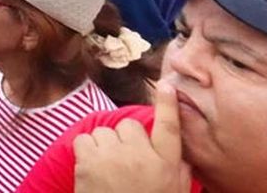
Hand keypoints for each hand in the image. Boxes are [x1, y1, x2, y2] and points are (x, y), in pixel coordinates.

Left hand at [73, 82, 191, 192]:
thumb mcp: (174, 191)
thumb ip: (179, 170)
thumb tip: (181, 153)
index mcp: (167, 164)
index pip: (169, 127)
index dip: (168, 104)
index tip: (167, 84)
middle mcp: (142, 156)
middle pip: (129, 125)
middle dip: (125, 139)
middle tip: (125, 161)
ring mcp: (115, 157)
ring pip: (104, 132)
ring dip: (104, 146)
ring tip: (108, 169)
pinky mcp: (90, 161)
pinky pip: (84, 140)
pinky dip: (85, 151)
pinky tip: (92, 169)